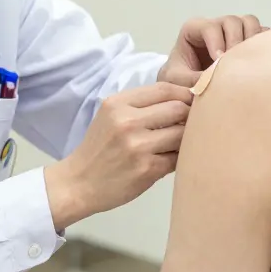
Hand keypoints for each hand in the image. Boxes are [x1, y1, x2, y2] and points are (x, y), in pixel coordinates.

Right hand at [45, 83, 192, 229]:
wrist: (78, 183)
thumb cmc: (99, 148)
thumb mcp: (111, 116)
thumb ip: (142, 106)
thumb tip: (184, 101)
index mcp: (118, 104)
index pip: (164, 88)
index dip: (185, 92)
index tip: (193, 101)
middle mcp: (127, 121)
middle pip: (178, 108)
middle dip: (190, 115)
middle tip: (193, 123)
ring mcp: (138, 146)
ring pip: (182, 133)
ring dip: (188, 138)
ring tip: (181, 142)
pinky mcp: (147, 169)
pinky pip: (178, 158)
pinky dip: (180, 158)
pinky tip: (171, 159)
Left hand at [158, 15, 264, 86]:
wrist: (188, 87)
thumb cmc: (178, 79)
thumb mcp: (176, 80)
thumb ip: (190, 79)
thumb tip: (213, 81)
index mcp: (195, 29)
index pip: (209, 27)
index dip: (216, 42)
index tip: (218, 61)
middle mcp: (216, 27)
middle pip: (232, 21)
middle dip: (236, 41)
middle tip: (235, 64)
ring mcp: (234, 32)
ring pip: (250, 23)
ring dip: (252, 40)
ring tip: (248, 62)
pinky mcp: (248, 42)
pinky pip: (262, 35)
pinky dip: (263, 46)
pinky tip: (258, 64)